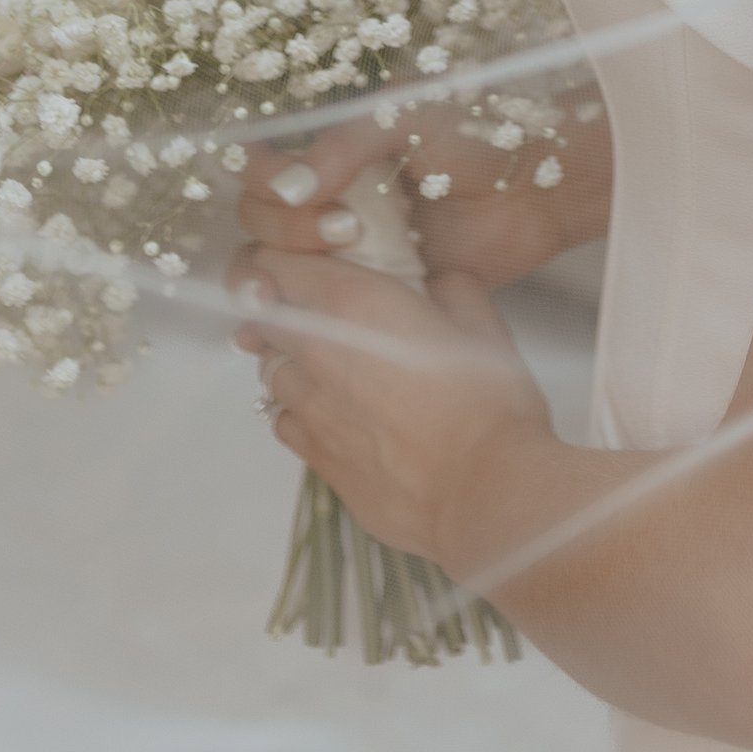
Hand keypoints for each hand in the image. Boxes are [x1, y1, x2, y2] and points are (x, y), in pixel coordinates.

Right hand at [232, 92, 612, 287]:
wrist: (543, 184)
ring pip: (277, 269)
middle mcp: (329, 197)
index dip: (263, 182)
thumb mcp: (407, 116)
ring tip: (288, 299)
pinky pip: (320, 309)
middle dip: (286, 231)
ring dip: (272, 283)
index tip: (296, 193)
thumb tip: (286, 188)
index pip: (259, 166)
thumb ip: (344, 146)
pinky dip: (292, 321)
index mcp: (330, 148)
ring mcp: (347, 248)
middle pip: (260, 221)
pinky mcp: (374, 291)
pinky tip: (278, 334)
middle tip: (347, 232)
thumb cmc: (480, 132)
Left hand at [233, 245, 547, 571]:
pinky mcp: (319, 464)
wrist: (482, 491)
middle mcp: (316, 356)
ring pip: (272, 377)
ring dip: (289, 363)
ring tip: (322, 365)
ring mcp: (311, 415)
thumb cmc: (487, 397)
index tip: (292, 261)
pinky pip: (288, 426)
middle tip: (310, 309)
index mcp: (351, 306)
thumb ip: (450, 288)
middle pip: (265, 324)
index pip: (276, 268)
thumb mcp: (482, 323)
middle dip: (280, 312)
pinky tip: (331, 417)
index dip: (275, 261)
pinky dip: (299, 413)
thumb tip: (435, 283)